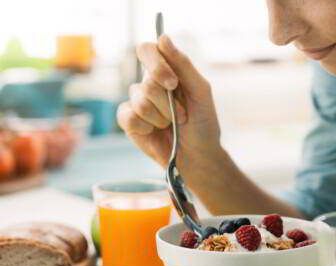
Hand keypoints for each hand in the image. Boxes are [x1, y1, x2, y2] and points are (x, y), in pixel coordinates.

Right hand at [117, 35, 220, 171]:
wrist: (199, 155)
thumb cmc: (202, 122)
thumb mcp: (200, 91)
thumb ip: (183, 65)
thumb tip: (162, 37)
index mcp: (166, 71)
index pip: (148, 50)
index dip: (157, 65)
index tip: (173, 83)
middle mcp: (148, 83)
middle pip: (147, 81)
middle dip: (168, 103)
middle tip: (182, 115)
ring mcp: (137, 102)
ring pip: (140, 101)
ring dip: (161, 117)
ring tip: (171, 125)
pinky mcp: (129, 121)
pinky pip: (129, 117)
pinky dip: (146, 127)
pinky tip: (155, 132)